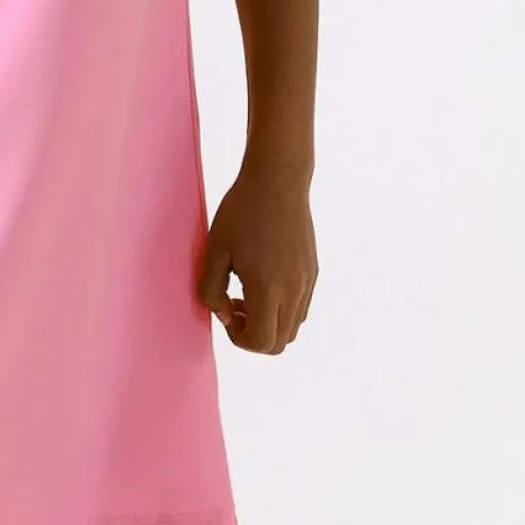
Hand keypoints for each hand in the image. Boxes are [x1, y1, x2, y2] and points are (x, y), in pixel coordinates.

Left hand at [197, 159, 316, 352]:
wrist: (278, 181)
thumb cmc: (240, 212)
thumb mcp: (214, 251)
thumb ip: (210, 291)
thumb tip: (225, 315)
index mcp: (267, 287)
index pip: (261, 342)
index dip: (239, 338)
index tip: (226, 311)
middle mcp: (294, 290)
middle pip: (279, 343)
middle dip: (253, 335)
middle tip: (234, 305)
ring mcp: (307, 282)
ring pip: (292, 329)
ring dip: (269, 323)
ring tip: (248, 293)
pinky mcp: (313, 272)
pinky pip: (301, 308)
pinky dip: (282, 309)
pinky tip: (264, 281)